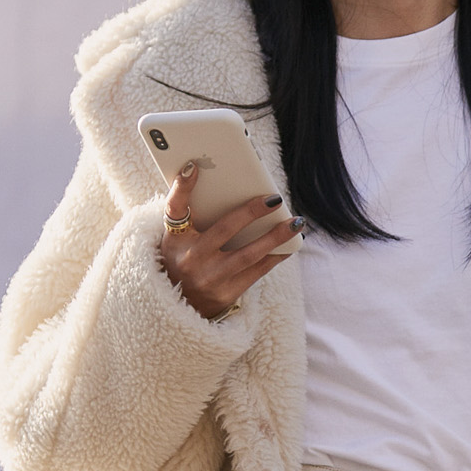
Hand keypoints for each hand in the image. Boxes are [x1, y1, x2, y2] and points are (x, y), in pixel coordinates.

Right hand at [158, 165, 298, 320]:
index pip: (176, 208)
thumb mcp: (175, 235)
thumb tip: (203, 171)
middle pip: (225, 230)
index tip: (194, 165)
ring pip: (248, 255)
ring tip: (295, 223)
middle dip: (251, 212)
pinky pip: (257, 272)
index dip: (182, 187)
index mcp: (176, 239)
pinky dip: (275, 256)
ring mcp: (210, 279)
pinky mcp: (226, 294)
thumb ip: (187, 208)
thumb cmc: (181, 258)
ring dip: (275, 237)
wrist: (177, 305)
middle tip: (275, 199)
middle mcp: (192, 259)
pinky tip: (290, 244)